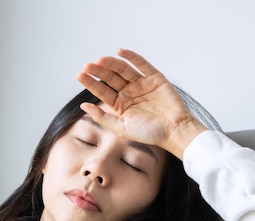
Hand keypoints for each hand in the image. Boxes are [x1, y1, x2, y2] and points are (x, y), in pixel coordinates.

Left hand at [77, 49, 206, 158]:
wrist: (174, 131)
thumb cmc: (149, 133)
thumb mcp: (121, 128)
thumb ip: (102, 117)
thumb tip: (83, 107)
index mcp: (120, 105)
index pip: (103, 91)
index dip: (91, 83)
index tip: (80, 75)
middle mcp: (129, 93)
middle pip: (111, 78)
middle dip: (99, 71)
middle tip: (87, 65)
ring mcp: (141, 84)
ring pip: (123, 70)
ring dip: (112, 63)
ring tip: (100, 60)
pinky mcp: (154, 78)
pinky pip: (141, 64)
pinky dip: (131, 57)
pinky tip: (120, 52)